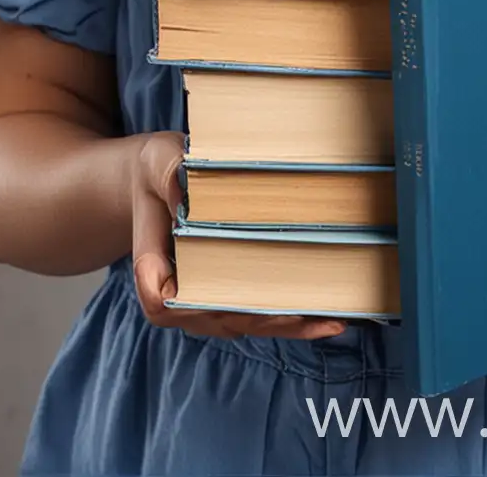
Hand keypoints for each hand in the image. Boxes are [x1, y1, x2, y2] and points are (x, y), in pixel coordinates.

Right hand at [131, 131, 346, 338]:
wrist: (157, 180)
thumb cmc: (159, 170)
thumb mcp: (158, 161)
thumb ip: (169, 176)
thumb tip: (188, 196)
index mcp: (154, 276)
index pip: (174, 305)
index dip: (210, 307)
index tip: (245, 307)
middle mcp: (179, 301)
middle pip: (224, 318)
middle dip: (269, 319)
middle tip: (315, 314)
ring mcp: (206, 303)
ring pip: (248, 323)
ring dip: (289, 325)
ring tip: (332, 318)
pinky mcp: (228, 295)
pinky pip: (259, 313)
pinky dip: (292, 318)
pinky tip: (328, 316)